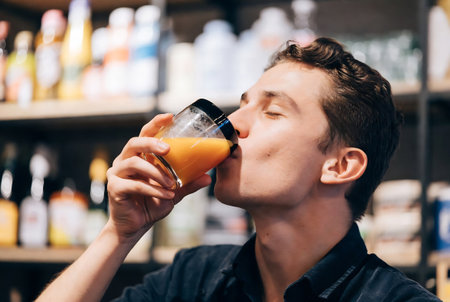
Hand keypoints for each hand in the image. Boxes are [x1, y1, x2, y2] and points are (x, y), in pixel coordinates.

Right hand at [106, 113, 211, 242]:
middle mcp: (125, 161)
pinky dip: (153, 189)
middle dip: (151, 143)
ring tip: (172, 184)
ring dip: (156, 172)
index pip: (145, 133)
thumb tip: (208, 177)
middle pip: (134, 143)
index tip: (170, 116)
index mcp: (139, 156)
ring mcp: (117, 174)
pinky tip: (167, 195)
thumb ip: (188, 183)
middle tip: (168, 149)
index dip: (156, 123)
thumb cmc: (152, 204)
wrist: (137, 226)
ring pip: (134, 163)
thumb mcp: (174, 192)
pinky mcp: (115, 188)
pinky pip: (134, 184)